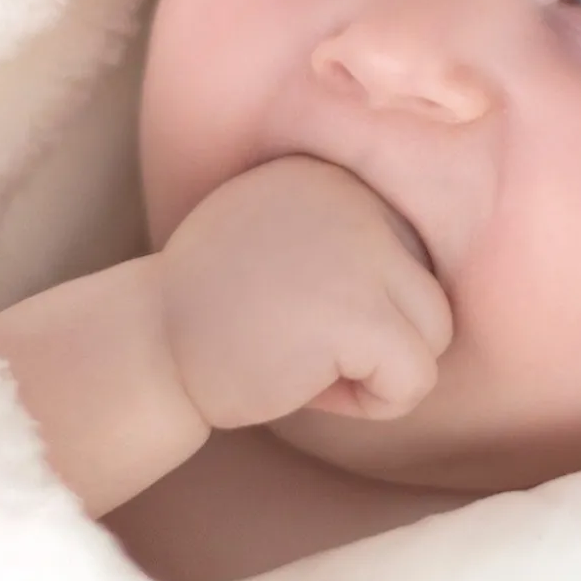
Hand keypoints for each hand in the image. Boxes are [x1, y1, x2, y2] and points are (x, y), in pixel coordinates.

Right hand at [156, 155, 453, 430]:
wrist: (145, 350)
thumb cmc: (211, 312)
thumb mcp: (280, 236)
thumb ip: (343, 236)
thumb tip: (425, 263)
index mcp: (334, 176)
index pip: (406, 254)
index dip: (357, 305)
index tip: (290, 311)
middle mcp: (355, 199)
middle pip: (430, 291)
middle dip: (379, 339)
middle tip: (301, 348)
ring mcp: (361, 252)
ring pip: (434, 332)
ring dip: (378, 370)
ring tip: (305, 363)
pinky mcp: (359, 314)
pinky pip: (415, 378)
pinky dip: (372, 404)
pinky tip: (306, 384)